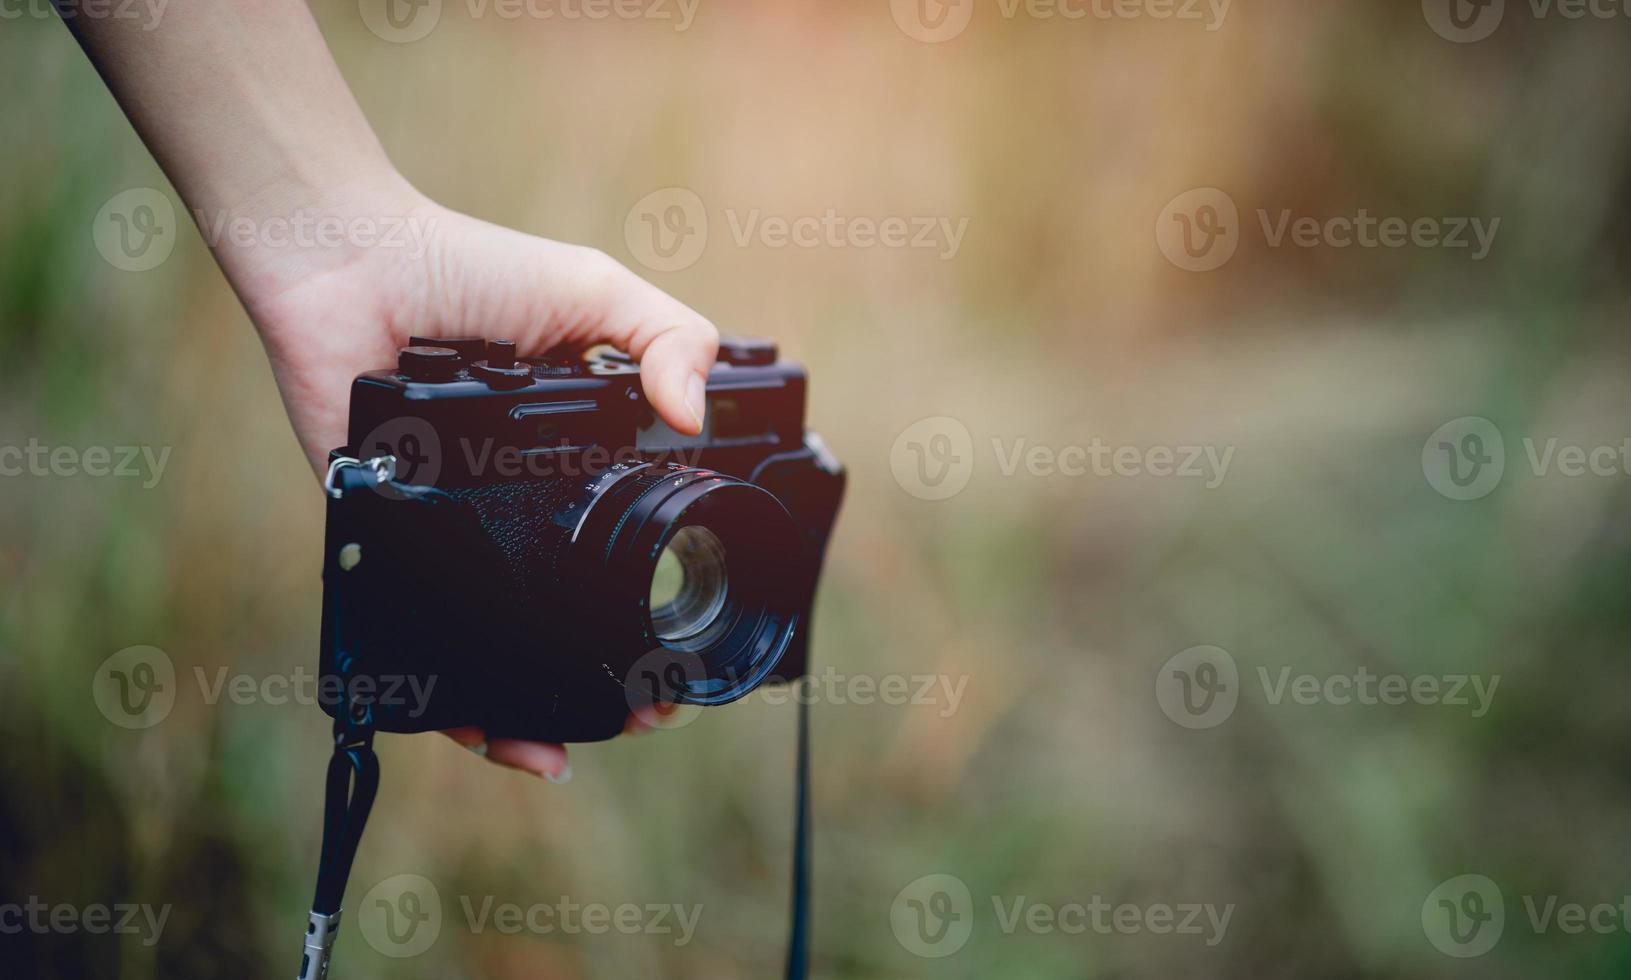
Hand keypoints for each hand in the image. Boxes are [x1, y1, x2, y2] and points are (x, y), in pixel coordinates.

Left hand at [228, 175, 717, 778]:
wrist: (355, 261)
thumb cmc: (473, 269)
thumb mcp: (597, 296)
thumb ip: (668, 336)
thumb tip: (696, 416)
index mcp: (563, 463)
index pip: (619, 550)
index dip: (651, 605)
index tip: (680, 650)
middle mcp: (510, 510)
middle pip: (559, 616)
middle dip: (598, 682)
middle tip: (638, 716)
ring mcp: (449, 530)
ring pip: (491, 644)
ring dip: (525, 712)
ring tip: (558, 752)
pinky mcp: (384, 536)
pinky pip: (414, 628)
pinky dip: (442, 689)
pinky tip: (484, 730)